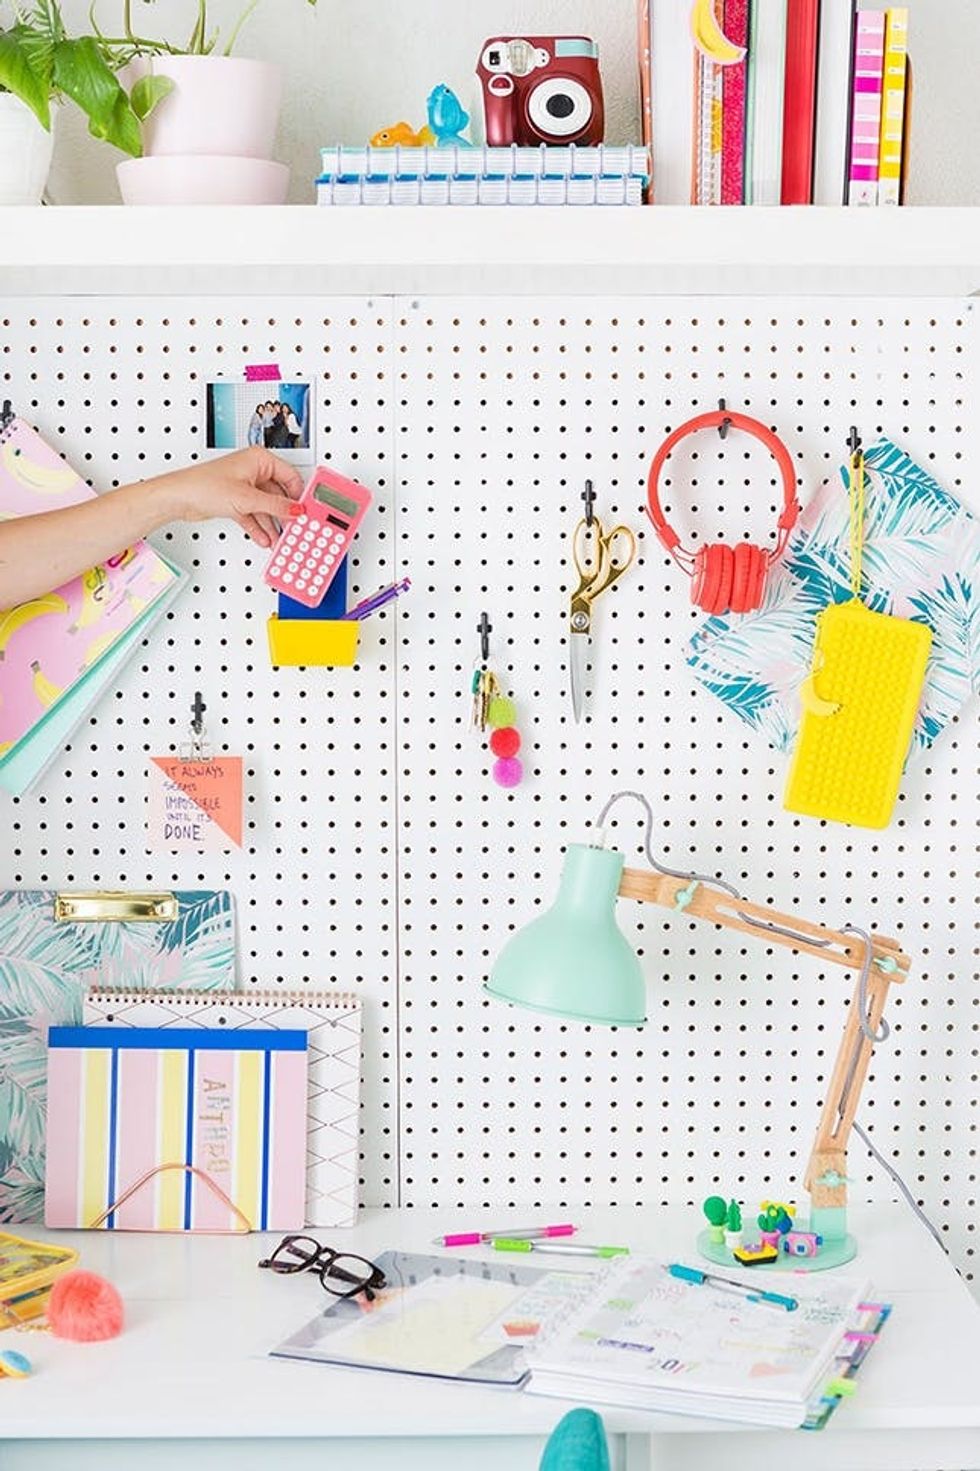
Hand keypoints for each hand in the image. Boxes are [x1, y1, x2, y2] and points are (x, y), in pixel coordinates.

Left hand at [153, 449, 304, 548]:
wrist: (179, 498)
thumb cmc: (203, 486)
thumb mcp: (247, 499)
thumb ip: (275, 506)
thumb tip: (295, 510)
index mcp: (259, 459)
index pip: (290, 477)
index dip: (299, 495)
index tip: (306, 511)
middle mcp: (253, 470)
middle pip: (279, 494)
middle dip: (285, 514)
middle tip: (295, 527)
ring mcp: (245, 486)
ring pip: (266, 507)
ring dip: (272, 524)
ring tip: (279, 539)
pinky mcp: (236, 501)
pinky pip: (254, 515)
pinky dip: (258, 526)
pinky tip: (264, 537)